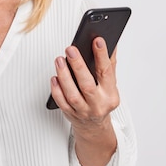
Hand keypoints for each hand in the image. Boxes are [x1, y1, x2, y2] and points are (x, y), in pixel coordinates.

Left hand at [50, 37, 119, 165]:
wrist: (94, 126)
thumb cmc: (102, 101)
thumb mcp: (110, 85)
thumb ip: (110, 64)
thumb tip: (111, 44)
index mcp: (110, 95)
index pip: (106, 72)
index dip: (102, 56)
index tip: (97, 40)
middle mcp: (98, 104)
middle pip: (87, 85)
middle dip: (78, 66)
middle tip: (70, 49)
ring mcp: (83, 111)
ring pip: (72, 94)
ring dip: (64, 76)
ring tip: (59, 60)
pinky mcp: (70, 114)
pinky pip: (61, 102)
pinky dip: (56, 90)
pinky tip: (54, 77)